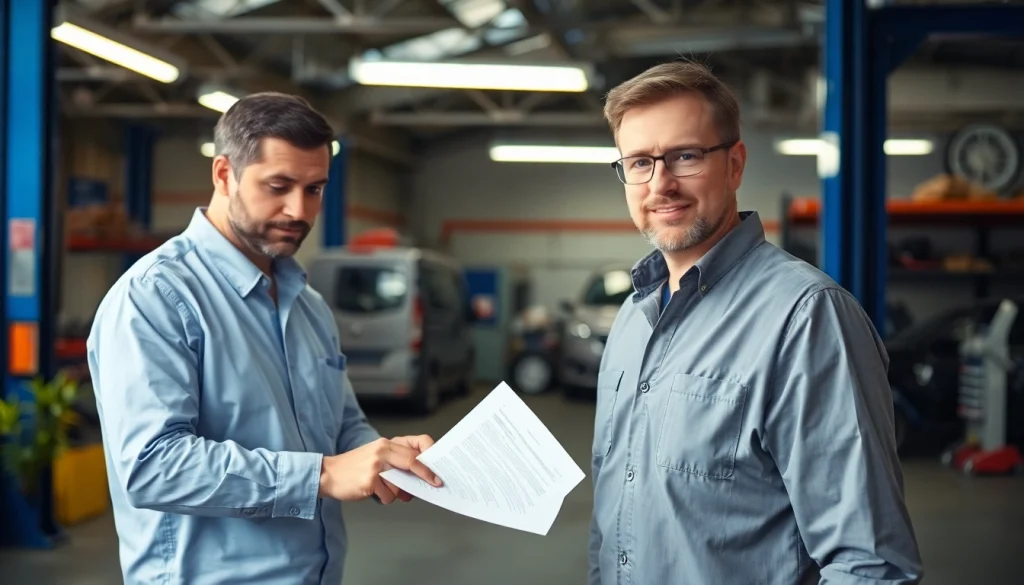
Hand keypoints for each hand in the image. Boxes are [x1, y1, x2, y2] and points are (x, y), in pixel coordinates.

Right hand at [319, 437, 441, 503]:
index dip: (431, 454)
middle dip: (427, 475)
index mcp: (387, 443)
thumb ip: (397, 463)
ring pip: (401, 483)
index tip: (438, 467)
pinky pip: (388, 495)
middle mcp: (382, 450)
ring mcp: (376, 465)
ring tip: (384, 489)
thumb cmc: (354, 468)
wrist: (328, 474)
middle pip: (414, 461)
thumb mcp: (377, 457)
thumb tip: (419, 478)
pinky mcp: (370, 480)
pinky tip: (373, 492)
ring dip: (397, 492)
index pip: (417, 443)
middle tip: (435, 484)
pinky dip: (384, 498)